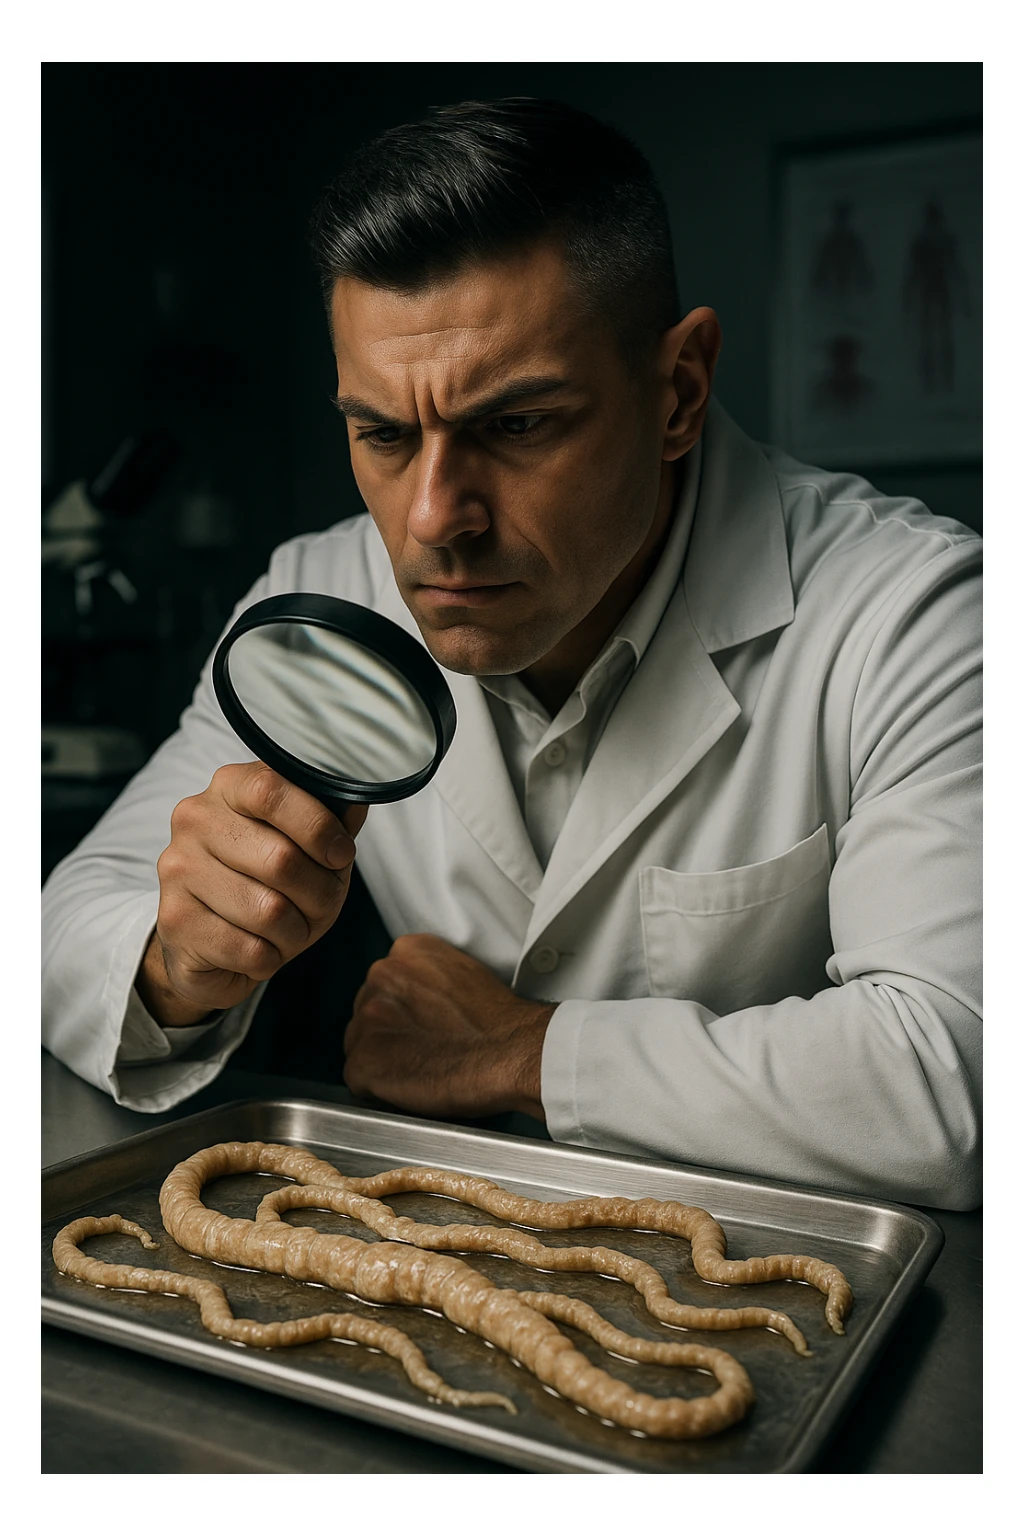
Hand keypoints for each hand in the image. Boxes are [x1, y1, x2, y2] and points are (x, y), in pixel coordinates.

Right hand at [136, 762, 366, 1025]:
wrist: (206, 943)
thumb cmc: (266, 885)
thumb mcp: (305, 847)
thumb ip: (331, 822)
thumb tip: (356, 803)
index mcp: (228, 788)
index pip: (270, 790)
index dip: (317, 825)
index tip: (341, 855)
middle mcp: (194, 821)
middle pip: (280, 859)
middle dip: (319, 893)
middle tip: (321, 904)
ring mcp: (178, 871)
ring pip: (270, 911)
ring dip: (297, 931)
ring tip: (289, 929)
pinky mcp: (176, 922)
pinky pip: (252, 949)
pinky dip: (271, 958)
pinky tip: (261, 949)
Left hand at [344, 933, 553, 1121]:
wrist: (513, 1052)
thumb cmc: (499, 1023)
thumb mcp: (462, 972)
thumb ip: (428, 979)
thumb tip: (418, 1001)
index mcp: (406, 951)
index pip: (385, 984)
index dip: (403, 1012)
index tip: (421, 1025)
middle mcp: (381, 976)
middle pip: (368, 1011)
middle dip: (389, 1032)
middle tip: (423, 1050)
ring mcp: (368, 1018)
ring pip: (359, 1044)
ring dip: (383, 1060)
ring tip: (420, 1070)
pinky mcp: (364, 1060)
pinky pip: (359, 1080)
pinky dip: (380, 1090)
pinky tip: (410, 1087)